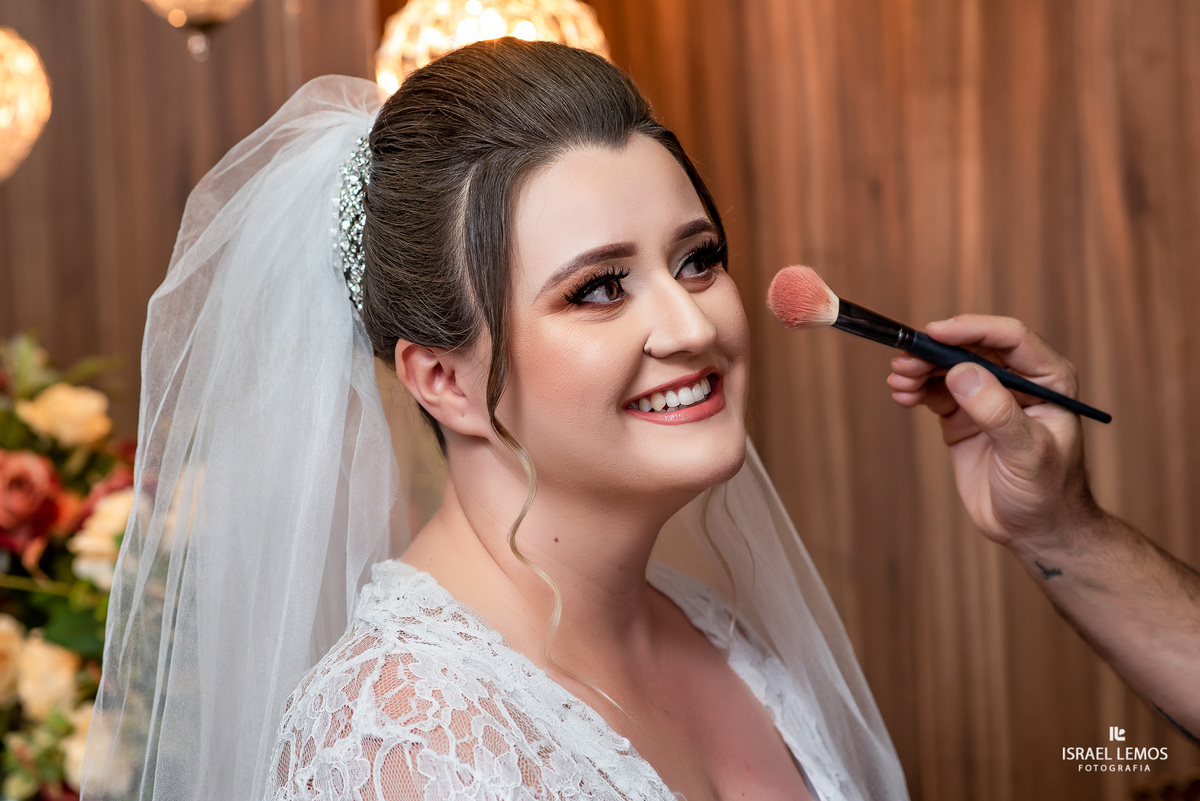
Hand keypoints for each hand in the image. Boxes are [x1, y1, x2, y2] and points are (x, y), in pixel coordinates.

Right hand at [888, 315, 1098, 549]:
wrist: (1033, 529)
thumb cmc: (1047, 492)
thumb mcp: (1027, 452)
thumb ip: (997, 412)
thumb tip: (960, 372)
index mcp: (1048, 379)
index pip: (1010, 338)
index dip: (972, 329)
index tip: (935, 333)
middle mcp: (1017, 380)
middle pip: (971, 348)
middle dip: (935, 351)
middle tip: (904, 362)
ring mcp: (987, 396)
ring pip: (948, 367)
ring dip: (920, 369)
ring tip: (898, 381)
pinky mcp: (963, 415)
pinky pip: (935, 390)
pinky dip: (916, 389)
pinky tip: (902, 396)